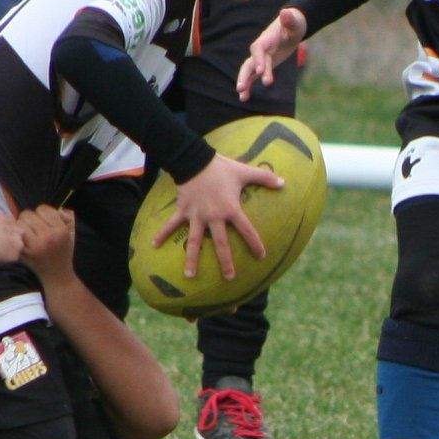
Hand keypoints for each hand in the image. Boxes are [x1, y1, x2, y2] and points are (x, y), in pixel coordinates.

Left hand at [18, 205, 75, 282]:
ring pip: (19, 223)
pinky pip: (15, 235)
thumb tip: (59, 209)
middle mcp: (48, 237)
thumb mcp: (71, 233)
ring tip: (28, 233)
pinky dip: (17, 236)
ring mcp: (35, 246)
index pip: (42, 209)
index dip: (43, 213)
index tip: (45, 221)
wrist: (57, 275)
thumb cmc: (64, 251)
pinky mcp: (25, 253)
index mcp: (61, 231)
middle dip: (30, 219)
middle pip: (27, 214)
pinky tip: (23, 240)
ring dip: (22, 226)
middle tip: (34, 227)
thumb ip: (68, 217)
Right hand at [153, 153, 281, 279]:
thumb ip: (265, 177)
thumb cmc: (221, 167)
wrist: (195, 159)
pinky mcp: (182, 211)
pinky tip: (153, 246)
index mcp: (230, 209)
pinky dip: (161, 234)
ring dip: (192, 258)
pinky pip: (170, 225)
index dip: (255, 243)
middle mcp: (213, 216)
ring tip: (190, 276)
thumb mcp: (245, 171)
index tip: (261, 257)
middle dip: (225, 262)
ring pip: (194, 241)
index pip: (246, 230)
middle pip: (220, 243)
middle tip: (229, 279)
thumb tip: (285, 182)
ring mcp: (196, 215)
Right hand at [236, 6, 306, 100]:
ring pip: (249, 71)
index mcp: (266, 39)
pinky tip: (245, 98)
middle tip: (241, 88)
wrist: (292, 26)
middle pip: (249, 62)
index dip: (258, 59)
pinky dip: (249, 86)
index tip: (259, 70)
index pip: (259, 49)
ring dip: (245, 83)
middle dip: (245, 75)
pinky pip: (254, 76)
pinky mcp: (263, 64)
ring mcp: (261, 57)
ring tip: (242, 97)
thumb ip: (289, 19)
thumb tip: (285, 12)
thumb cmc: (294, 23)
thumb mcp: (294, 21)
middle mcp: (260, 49)